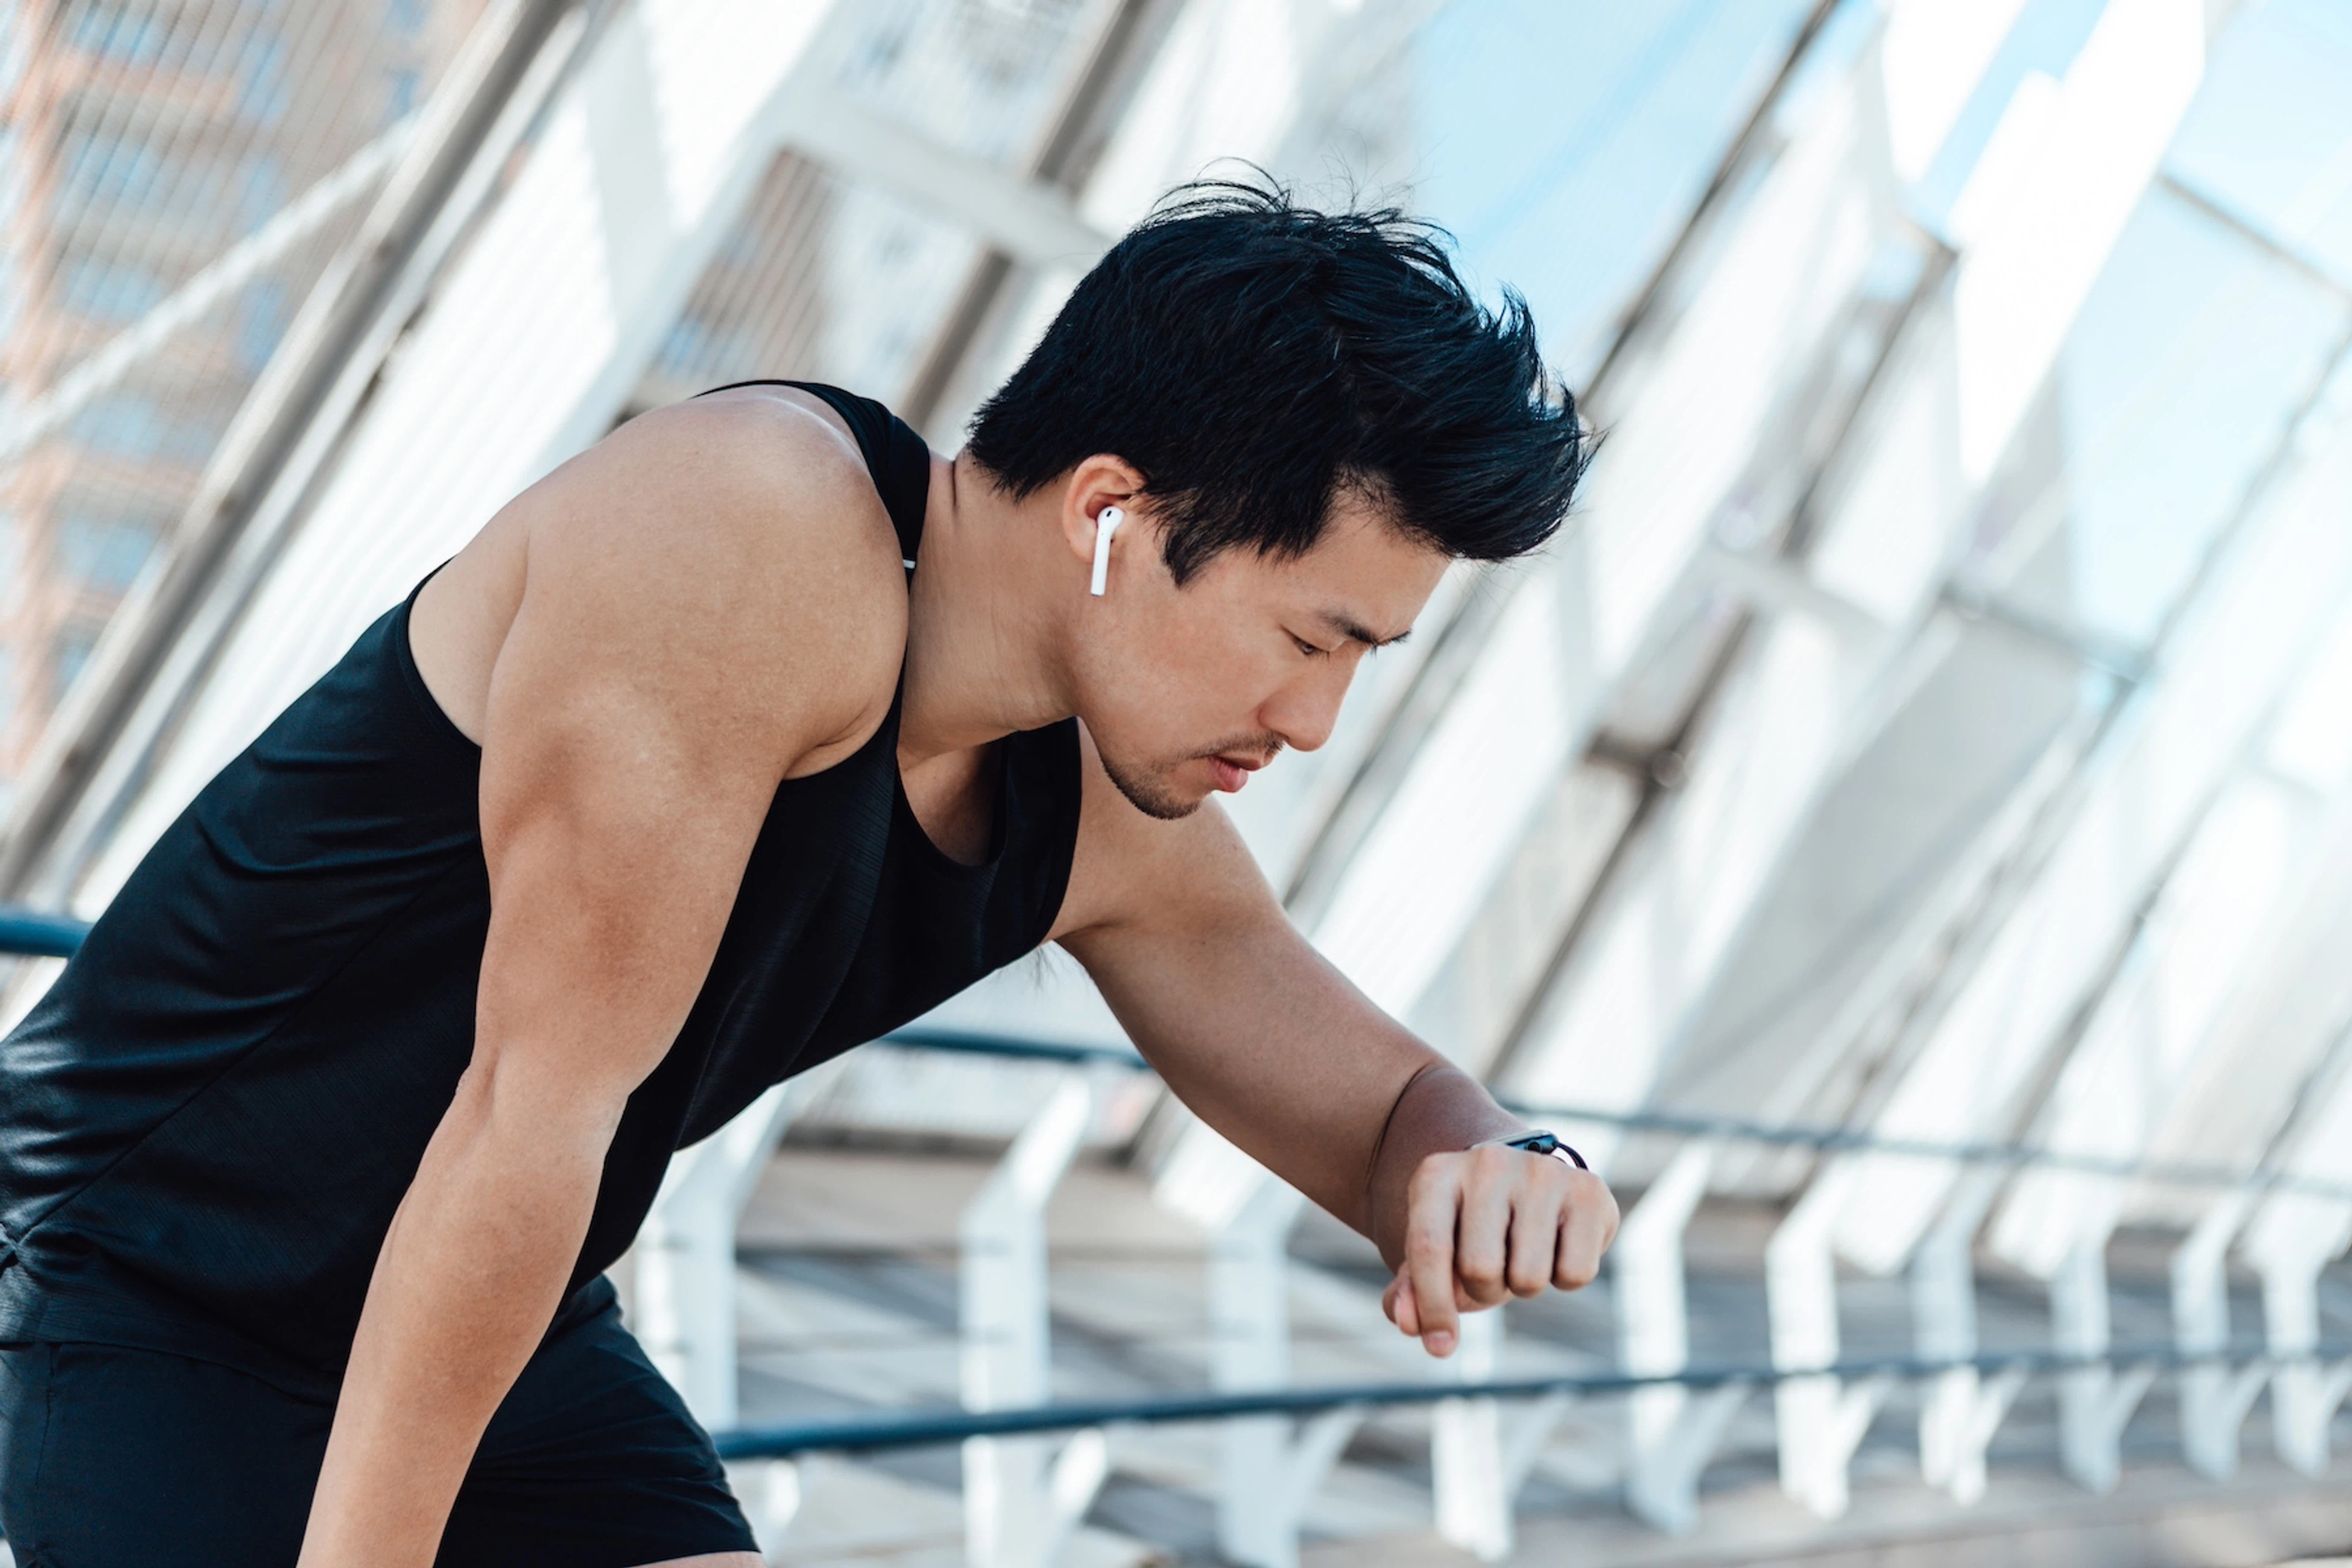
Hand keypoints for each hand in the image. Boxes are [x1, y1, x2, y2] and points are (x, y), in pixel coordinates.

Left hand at [1381, 1142, 1617, 1356]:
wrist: (1525, 1184)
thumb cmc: (1472, 1229)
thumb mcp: (1436, 1254)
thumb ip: (1410, 1292)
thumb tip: (1407, 1323)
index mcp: (1437, 1174)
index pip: (1429, 1247)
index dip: (1432, 1305)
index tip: (1440, 1347)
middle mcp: (1488, 1162)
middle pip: (1480, 1268)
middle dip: (1483, 1290)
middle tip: (1491, 1268)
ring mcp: (1542, 1171)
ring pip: (1529, 1278)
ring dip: (1523, 1286)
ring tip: (1521, 1252)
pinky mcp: (1589, 1189)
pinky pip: (1576, 1275)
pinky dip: (1564, 1278)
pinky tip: (1556, 1246)